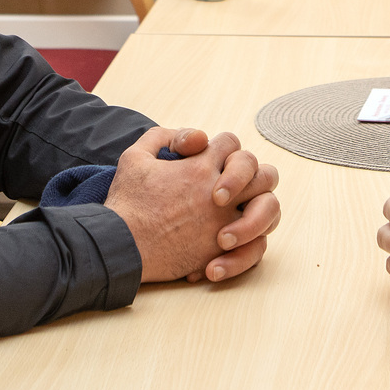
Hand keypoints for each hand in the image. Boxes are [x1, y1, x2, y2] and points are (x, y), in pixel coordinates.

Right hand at [106, 127, 280, 283]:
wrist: (120, 247)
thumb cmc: (126, 203)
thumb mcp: (135, 157)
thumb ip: (162, 137)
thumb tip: (192, 138)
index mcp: (200, 167)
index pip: (230, 143)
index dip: (221, 148)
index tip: (207, 161)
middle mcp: (219, 195)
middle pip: (263, 172)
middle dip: (251, 175)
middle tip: (232, 187)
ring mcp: (224, 224)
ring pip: (269, 208)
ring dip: (260, 208)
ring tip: (240, 213)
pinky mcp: (221, 252)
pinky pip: (257, 247)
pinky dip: (251, 244)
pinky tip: (231, 242)